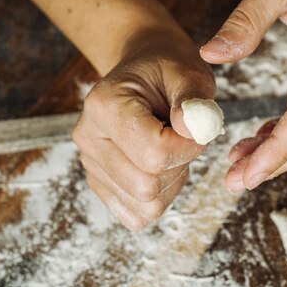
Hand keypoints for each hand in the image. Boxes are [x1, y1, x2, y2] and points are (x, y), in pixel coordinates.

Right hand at [73, 28, 215, 229]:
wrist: (145, 72)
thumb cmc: (167, 71)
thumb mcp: (188, 73)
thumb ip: (194, 101)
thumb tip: (192, 130)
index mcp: (104, 105)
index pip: (155, 154)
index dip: (189, 147)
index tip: (197, 126)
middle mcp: (88, 137)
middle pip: (147, 186)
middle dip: (180, 165)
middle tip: (183, 136)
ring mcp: (90, 164)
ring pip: (145, 204)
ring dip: (172, 181)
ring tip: (170, 147)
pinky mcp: (100, 184)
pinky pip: (138, 215)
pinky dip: (159, 197)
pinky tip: (160, 166)